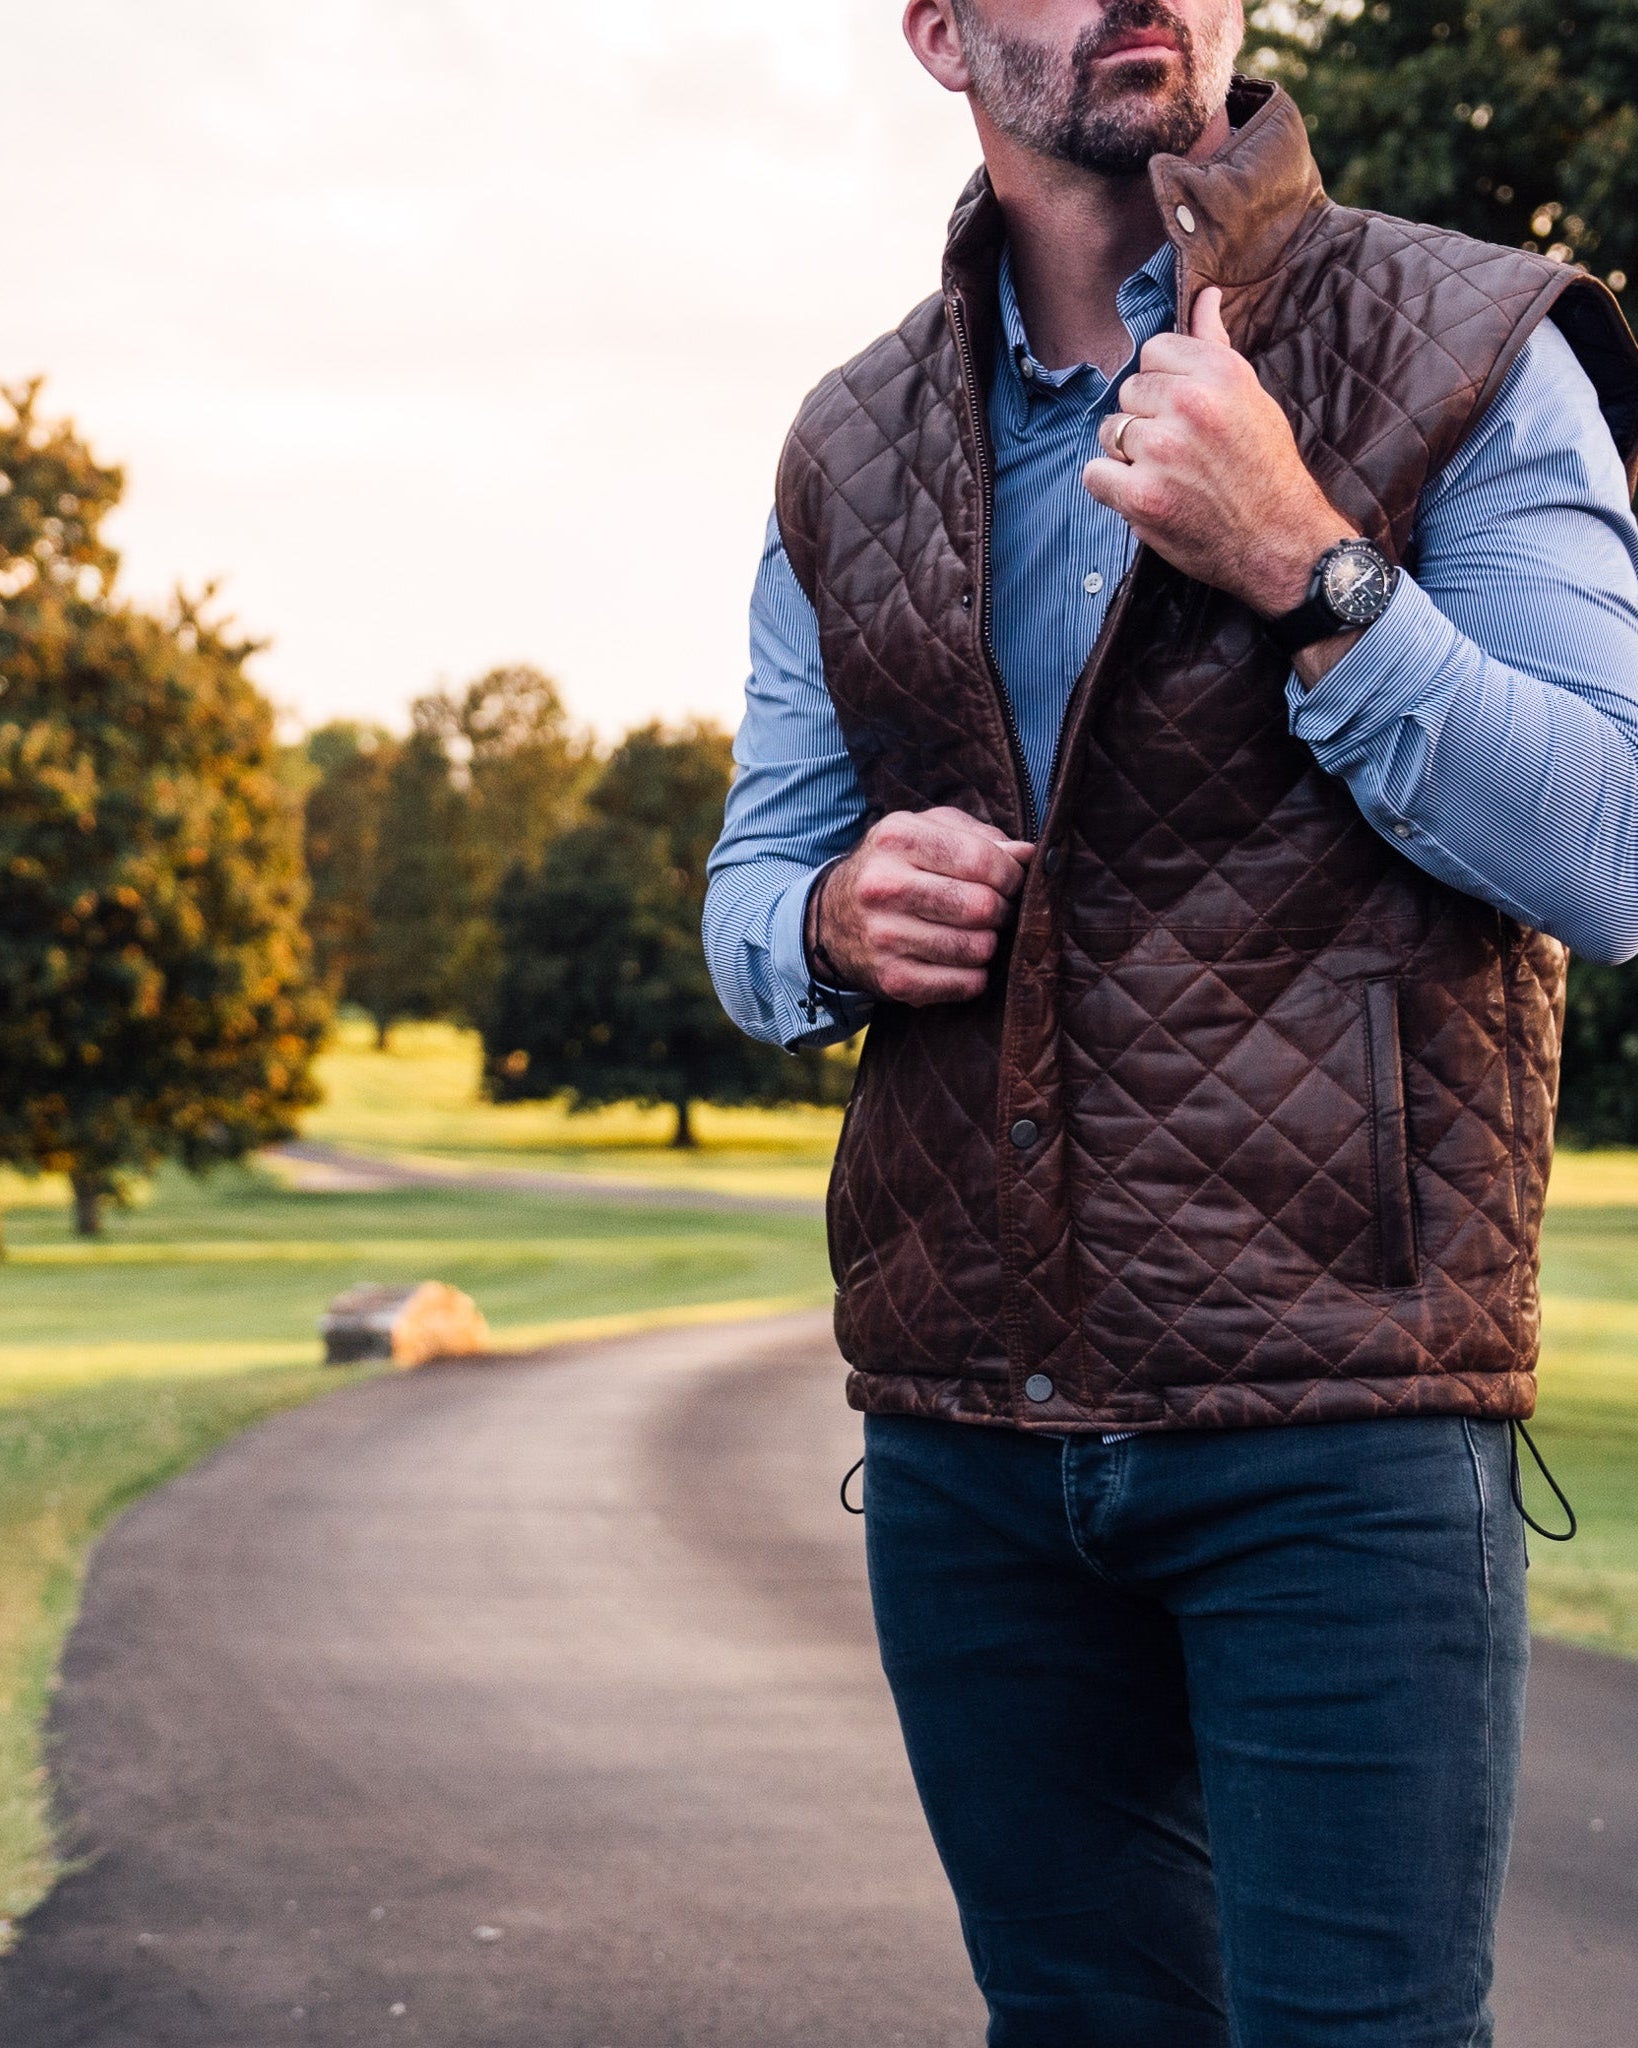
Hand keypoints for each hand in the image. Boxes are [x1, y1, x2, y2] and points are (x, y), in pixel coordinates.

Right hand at [808, 806, 1033, 1005]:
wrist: (831, 919)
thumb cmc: (894, 868)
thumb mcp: (925, 833)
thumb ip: (979, 837)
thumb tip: (1030, 855)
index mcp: (897, 838)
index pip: (981, 860)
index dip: (1011, 874)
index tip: (1011, 881)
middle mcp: (884, 886)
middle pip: (982, 906)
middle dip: (1002, 910)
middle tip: (995, 910)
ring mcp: (885, 937)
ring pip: (978, 948)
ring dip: (989, 944)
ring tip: (976, 933)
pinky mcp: (892, 980)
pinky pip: (965, 984)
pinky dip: (975, 975)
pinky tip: (960, 960)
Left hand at [1083, 287, 1355, 618]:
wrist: (1280, 541)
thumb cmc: (1265, 468)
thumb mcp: (1251, 396)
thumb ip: (1215, 346)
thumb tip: (1204, 295)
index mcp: (1219, 372)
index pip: (1153, 352)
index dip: (1163, 385)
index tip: (1185, 413)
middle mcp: (1190, 404)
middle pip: (1128, 392)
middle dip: (1145, 420)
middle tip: (1182, 452)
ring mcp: (1162, 451)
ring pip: (1110, 433)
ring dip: (1128, 456)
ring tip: (1169, 475)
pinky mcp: (1141, 495)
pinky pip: (1095, 474)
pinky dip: (1113, 488)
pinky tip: (1146, 496)